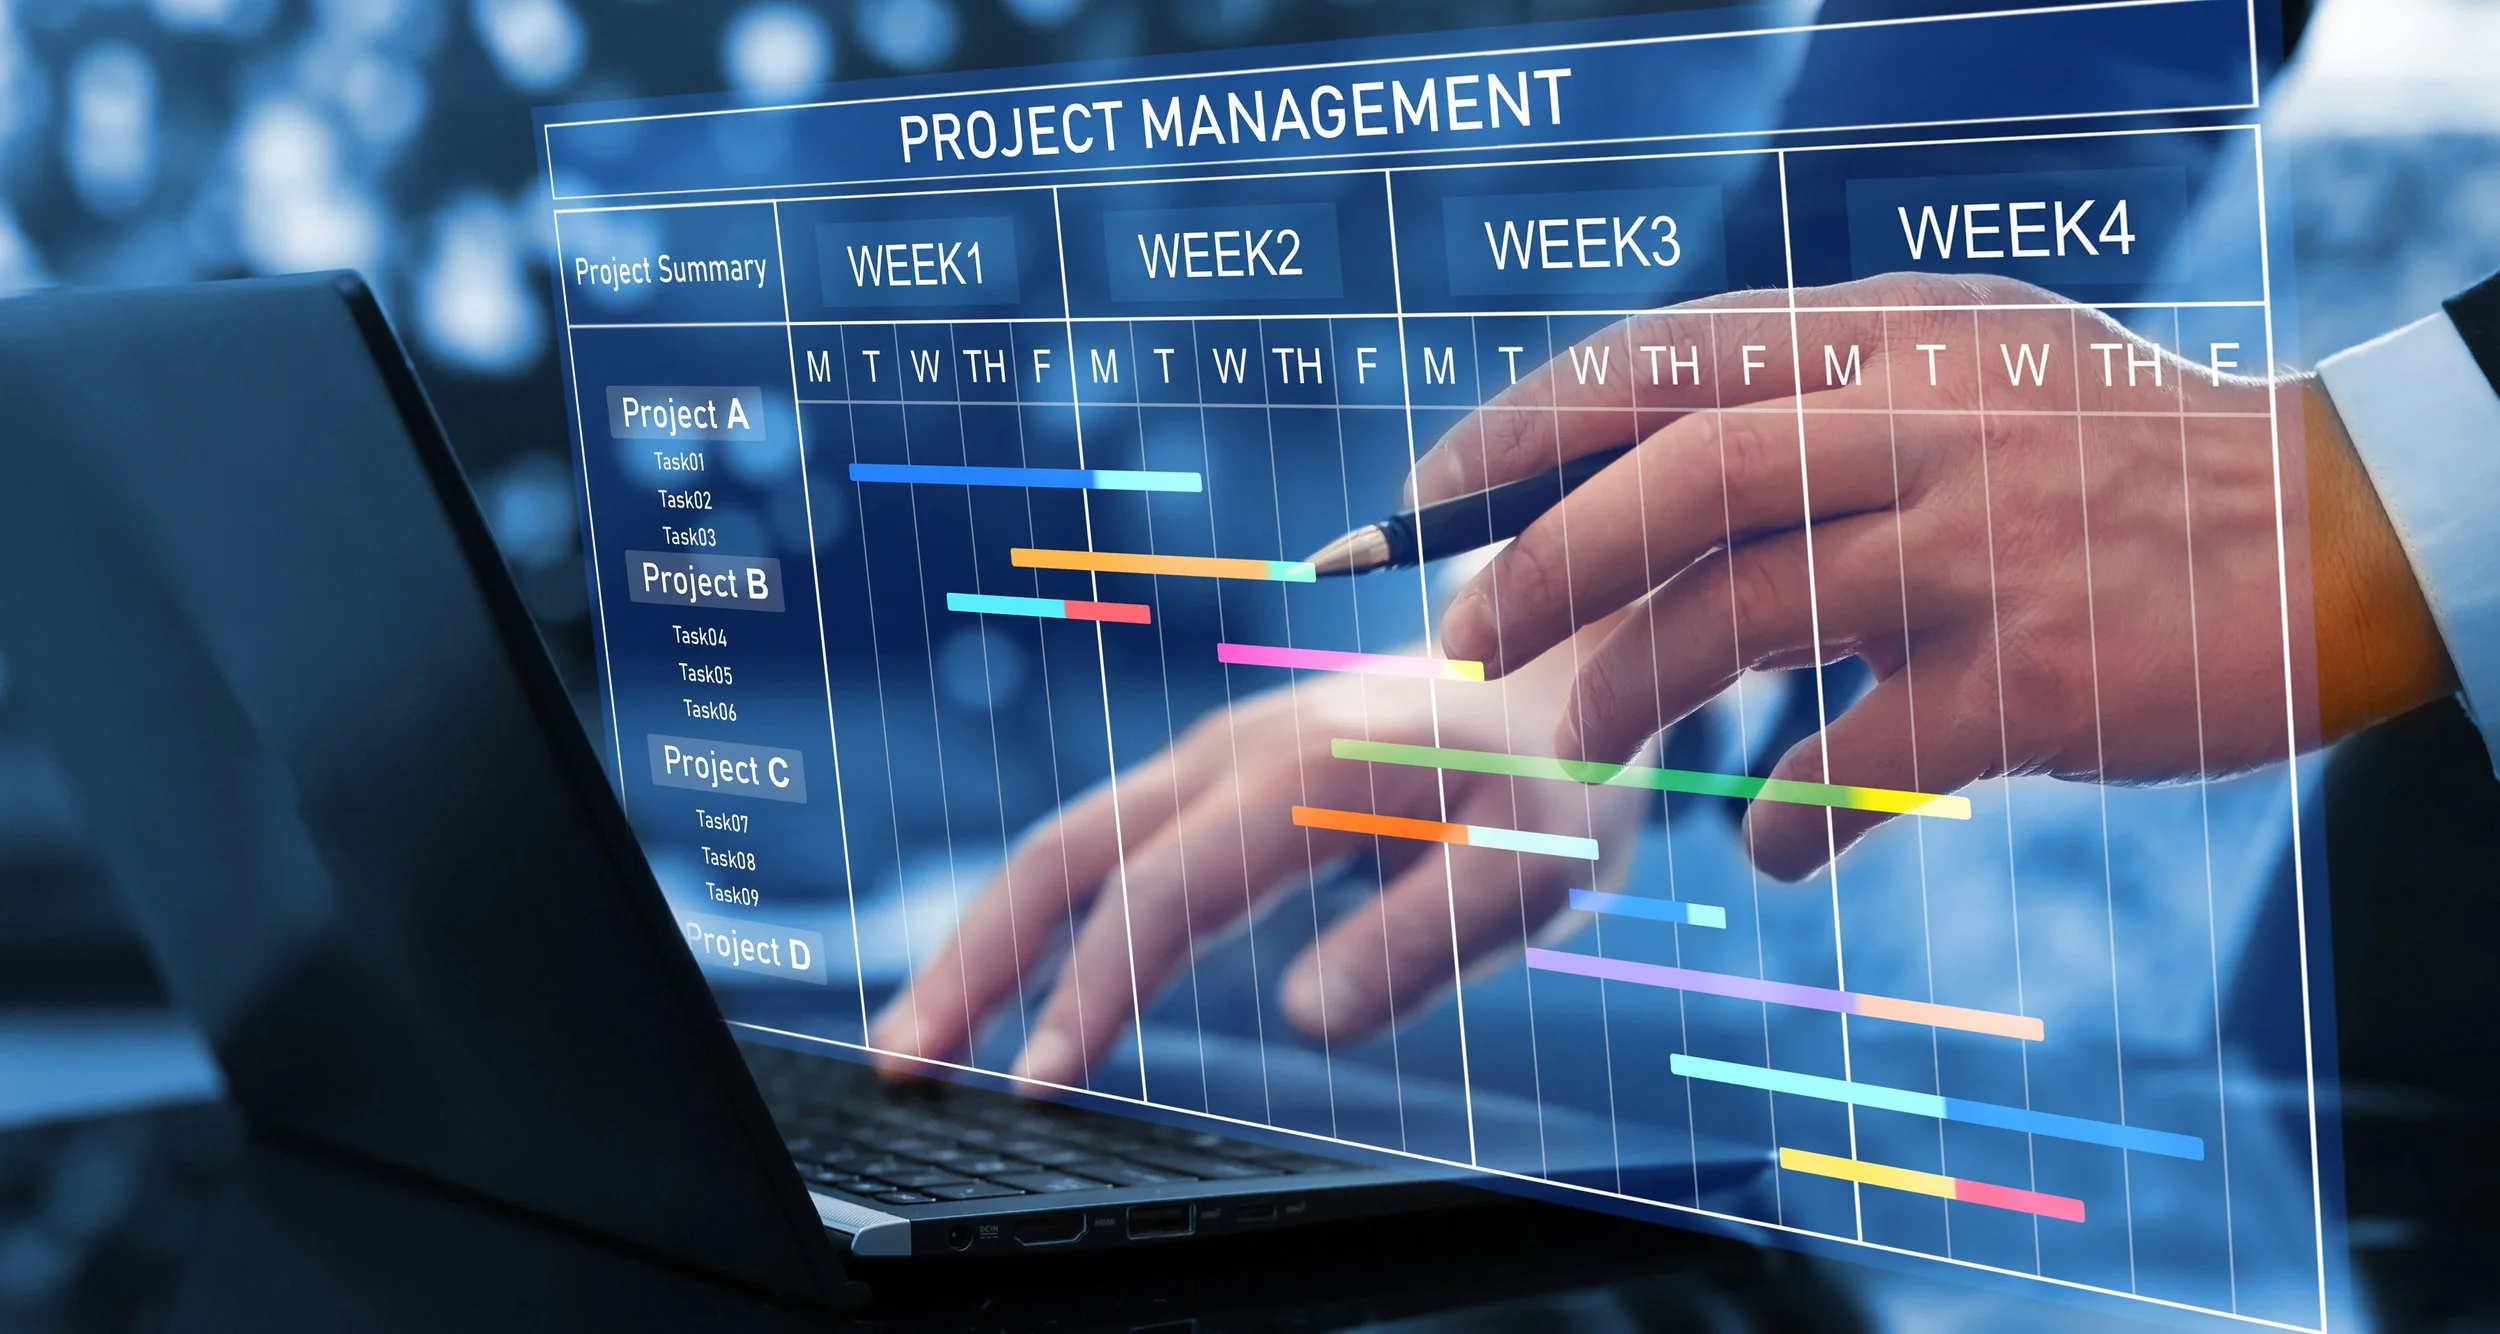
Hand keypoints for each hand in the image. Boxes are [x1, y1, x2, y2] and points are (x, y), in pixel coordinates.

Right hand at [868, 625, 1645, 1084]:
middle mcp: (1234, 754)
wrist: (1572, 661)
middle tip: (901, 1065)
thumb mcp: (1537, 861)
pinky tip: (1005, 978)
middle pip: (1063, 853)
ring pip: (1065, 844)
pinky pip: (1101, 843)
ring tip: (919, 1042)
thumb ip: (1426, 935)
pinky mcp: (1216, 778)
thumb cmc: (1563, 774)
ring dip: (982, 942)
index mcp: (1303, 775)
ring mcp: (1215, 758)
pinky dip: (1035, 915)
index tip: (1036, 1089)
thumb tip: (1305, 1018)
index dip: (1090, 994)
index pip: (1162, 894)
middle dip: (972, 962)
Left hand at [1414, 272, 2452, 881]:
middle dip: (1545, 564)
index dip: (1522, 431)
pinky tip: (1770, 850)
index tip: (1426, 502)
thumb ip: (1826, 391)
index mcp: (1892, 338)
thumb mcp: (1975, 365)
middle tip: (1468, 641)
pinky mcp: (2031, 678)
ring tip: (1582, 750)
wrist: (2337, 532)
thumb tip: (1638, 464)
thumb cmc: (2124, 459)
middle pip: (1680, 481)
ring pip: (1742, 616)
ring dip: (1631, 691)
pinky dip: (1785, 820)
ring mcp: (1976, 549)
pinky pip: (1854, 762)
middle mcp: (1923, 423)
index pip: (1663, 363)